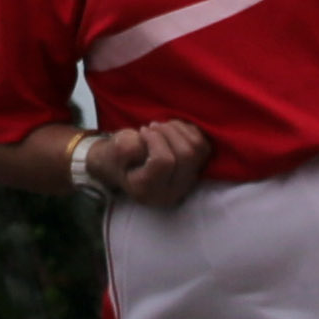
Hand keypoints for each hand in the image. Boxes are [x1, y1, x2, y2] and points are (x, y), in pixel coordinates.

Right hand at [89, 119, 211, 207]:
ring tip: (162, 127)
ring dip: (179, 130)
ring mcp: (186, 184)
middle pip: (186, 155)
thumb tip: (150, 139)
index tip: (143, 131)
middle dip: (169, 132)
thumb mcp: (115, 150)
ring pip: (197, 149)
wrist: (126, 167)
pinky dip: (190, 132)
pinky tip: (173, 130)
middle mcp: (171, 192)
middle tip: (153, 127)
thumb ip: (128, 147)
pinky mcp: (196, 173)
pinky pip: (204, 147)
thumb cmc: (119, 157)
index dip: (155, 139)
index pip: (164, 162)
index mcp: (147, 190)